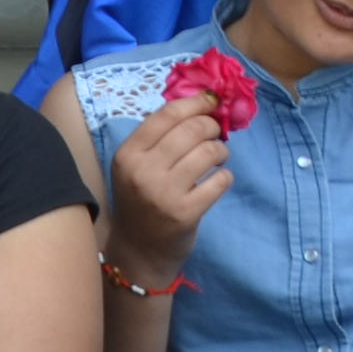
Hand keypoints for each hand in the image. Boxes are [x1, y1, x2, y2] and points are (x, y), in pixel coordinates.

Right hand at [106, 90, 237, 291]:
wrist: (139, 249)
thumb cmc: (140, 200)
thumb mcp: (136, 166)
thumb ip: (159, 138)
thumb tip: (200, 105)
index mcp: (128, 154)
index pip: (167, 115)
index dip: (196, 102)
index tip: (212, 101)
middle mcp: (143, 170)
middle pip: (192, 130)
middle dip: (212, 127)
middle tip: (215, 134)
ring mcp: (164, 192)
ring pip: (209, 152)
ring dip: (221, 151)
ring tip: (217, 158)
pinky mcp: (186, 212)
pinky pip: (220, 180)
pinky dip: (225, 177)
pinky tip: (217, 181)